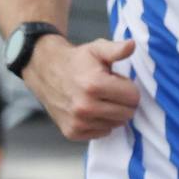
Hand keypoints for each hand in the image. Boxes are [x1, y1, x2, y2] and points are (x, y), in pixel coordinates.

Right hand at [24, 35, 139, 140]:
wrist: (45, 71)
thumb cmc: (76, 61)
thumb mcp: (96, 49)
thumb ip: (116, 49)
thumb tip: (132, 45)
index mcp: (93, 85)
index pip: (134, 97)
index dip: (127, 87)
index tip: (115, 81)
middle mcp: (84, 106)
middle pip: (127, 113)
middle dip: (123, 102)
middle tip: (108, 91)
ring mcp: (77, 121)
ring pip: (116, 124)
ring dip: (112, 113)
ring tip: (98, 99)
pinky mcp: (72, 132)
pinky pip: (102, 133)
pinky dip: (100, 123)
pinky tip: (90, 110)